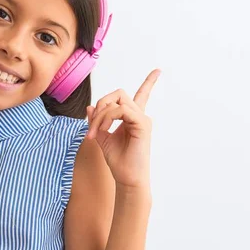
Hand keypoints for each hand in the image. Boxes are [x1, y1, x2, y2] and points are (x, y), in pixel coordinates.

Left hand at [86, 69, 160, 189]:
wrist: (127, 178)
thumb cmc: (118, 161)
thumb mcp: (102, 138)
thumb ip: (97, 121)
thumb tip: (90, 106)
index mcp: (133, 118)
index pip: (142, 95)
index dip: (149, 82)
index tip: (158, 71)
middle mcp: (140, 116)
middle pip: (118, 94)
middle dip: (101, 104)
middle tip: (92, 127)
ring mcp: (142, 120)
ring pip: (118, 100)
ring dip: (101, 114)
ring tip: (95, 132)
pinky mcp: (142, 125)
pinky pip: (121, 110)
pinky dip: (107, 118)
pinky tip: (103, 130)